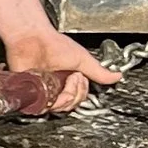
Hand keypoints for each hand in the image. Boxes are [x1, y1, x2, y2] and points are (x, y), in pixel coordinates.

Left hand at [1, 24, 120, 112]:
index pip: (79, 98)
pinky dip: (46, 101)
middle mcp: (56, 87)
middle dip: (72, 94)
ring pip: (56, 108)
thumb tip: (117, 77)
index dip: (80, 91)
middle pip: (69, 106)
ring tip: (58, 80)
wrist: (32, 38)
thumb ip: (99, 71)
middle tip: (70, 78)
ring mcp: (43, 90)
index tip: (78, 77)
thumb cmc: (52, 43)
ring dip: (61, 97)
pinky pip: (40, 108)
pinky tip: (47, 88)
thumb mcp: (82, 59)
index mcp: (69, 81)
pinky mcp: (30, 93)